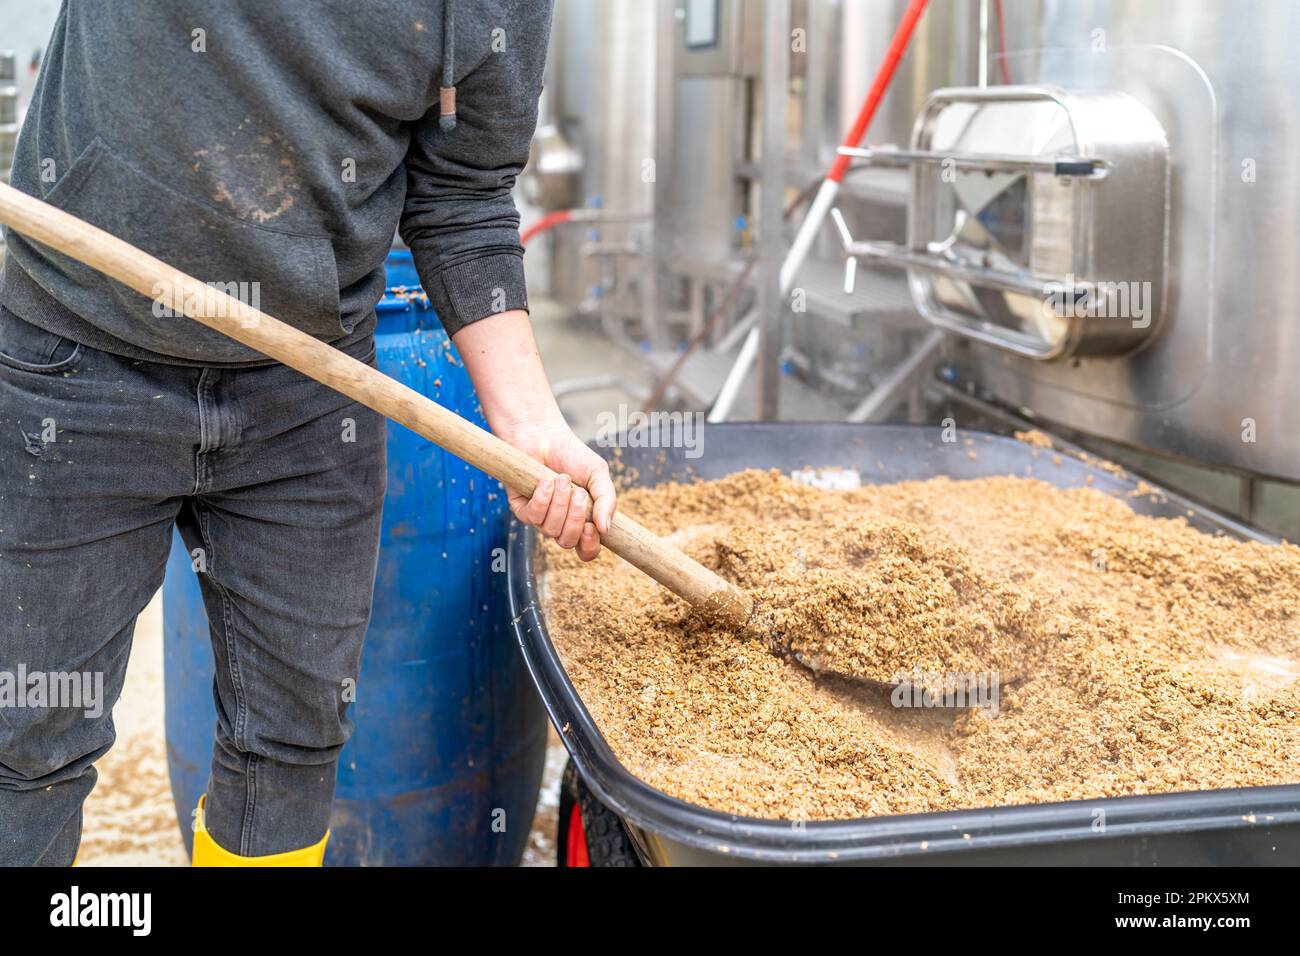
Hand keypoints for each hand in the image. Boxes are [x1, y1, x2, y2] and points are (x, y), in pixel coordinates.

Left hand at [499, 416, 615, 561]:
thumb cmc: (572, 455)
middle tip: (578, 492)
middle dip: (575, 518)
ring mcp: (541, 519)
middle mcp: (560, 524)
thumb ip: (607, 500)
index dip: (590, 546)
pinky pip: (533, 517)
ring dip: (559, 503)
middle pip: (568, 542)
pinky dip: (542, 498)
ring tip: (561, 479)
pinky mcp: (522, 510)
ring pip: (550, 530)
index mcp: (582, 520)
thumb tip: (606, 529)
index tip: (591, 528)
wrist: (543, 435)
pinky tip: (545, 482)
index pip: (586, 550)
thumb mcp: (598, 475)